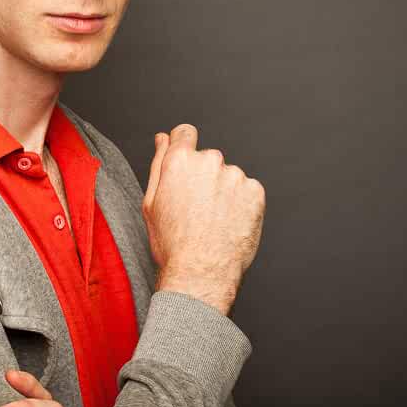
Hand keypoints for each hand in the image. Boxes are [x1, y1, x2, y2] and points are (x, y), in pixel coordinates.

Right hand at [143, 124, 265, 314]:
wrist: (201, 272)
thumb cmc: (173, 243)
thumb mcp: (151, 202)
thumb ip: (158, 163)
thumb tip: (162, 139)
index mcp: (180, 160)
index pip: (185, 133)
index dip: (183, 146)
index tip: (186, 162)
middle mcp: (210, 161)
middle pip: (208, 159)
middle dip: (203, 176)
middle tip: (196, 208)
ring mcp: (235, 175)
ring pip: (228, 176)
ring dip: (223, 191)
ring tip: (213, 221)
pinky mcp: (255, 191)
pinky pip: (247, 190)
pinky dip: (241, 204)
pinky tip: (229, 224)